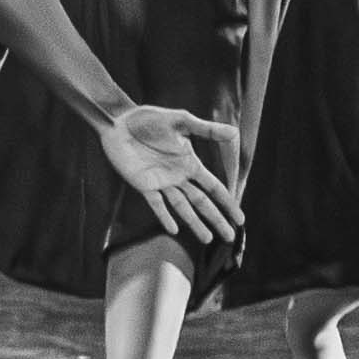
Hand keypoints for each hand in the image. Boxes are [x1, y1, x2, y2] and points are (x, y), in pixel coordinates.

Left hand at [98, 103, 242, 253]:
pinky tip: (173, 230)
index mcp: (189, 163)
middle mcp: (178, 176)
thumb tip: (234, 131)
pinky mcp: (143, 185)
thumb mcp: (180, 120)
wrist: (119, 122)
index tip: (240, 219)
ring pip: (182, 207)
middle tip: (230, 238)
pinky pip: (156, 204)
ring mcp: (161, 182)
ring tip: (207, 240)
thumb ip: (206, 129)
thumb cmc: (148, 118)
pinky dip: (165, 216)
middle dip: (216, 219)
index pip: (213, 187)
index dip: (227, 202)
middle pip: (201, 203)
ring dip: (194, 223)